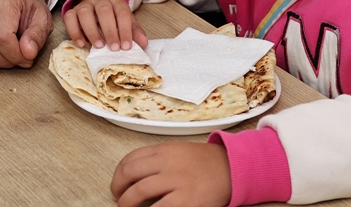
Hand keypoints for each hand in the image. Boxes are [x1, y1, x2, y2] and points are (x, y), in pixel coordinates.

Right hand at [0, 0, 52, 68]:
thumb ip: (37, 36)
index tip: (27, 58)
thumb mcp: (43, 19)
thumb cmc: (29, 10)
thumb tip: (28, 53)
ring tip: (10, 54)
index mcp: (4, 0)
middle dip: (7, 61)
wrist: (16, 0)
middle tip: (21, 58)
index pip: (1, 36)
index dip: (15, 54)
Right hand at [64, 0, 147, 50]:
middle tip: (113, 48)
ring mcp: (85, 5)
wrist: (96, 7)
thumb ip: (134, 32)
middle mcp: (100, 1)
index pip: (122, 13)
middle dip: (110, 31)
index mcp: (116, 2)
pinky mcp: (72, 12)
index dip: (125, 30)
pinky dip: (74, 31)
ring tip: (98, 46)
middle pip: (104, 11)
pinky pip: (70, 18)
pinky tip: (82, 43)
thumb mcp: (126, 22)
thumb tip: (144, 44)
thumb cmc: (113, 18)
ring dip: (92, 30)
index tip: (126, 46)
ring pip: (85, 13)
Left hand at [111, 142, 230, 206]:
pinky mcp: (185, 200)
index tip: (118, 183)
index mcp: (165, 149)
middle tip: (118, 197)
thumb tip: (131, 174)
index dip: (118, 173)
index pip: (131, 158)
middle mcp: (168, 162)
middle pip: (130, 173)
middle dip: (117, 188)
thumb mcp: (179, 152)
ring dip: (126, 203)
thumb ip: (157, 159)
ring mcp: (176, 181)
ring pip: (138, 192)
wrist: (232, 169)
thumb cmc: (205, 164)